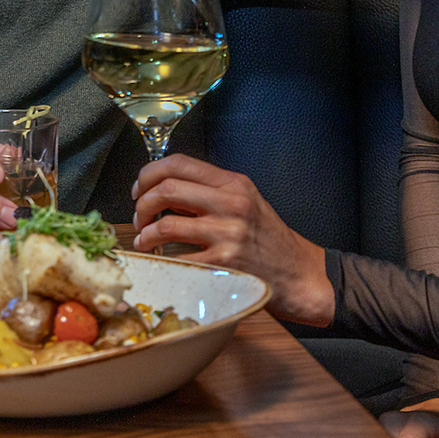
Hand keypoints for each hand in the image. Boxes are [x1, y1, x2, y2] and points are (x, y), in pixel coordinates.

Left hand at [131, 154, 333, 325]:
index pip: (179, 163)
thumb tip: (163, 187)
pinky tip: (160, 261)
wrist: (299, 275)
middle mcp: (232, 204)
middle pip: (166, 189)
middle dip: (142, 204)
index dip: (149, 173)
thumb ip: (211, 191)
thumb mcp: (247, 202)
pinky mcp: (224, 264)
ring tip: (145, 240)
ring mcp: (228, 235)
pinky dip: (162, 259)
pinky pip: (178, 258)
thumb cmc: (268, 240)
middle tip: (140, 218)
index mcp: (234, 184)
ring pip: (166, 225)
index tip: (139, 188)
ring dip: (145, 234)